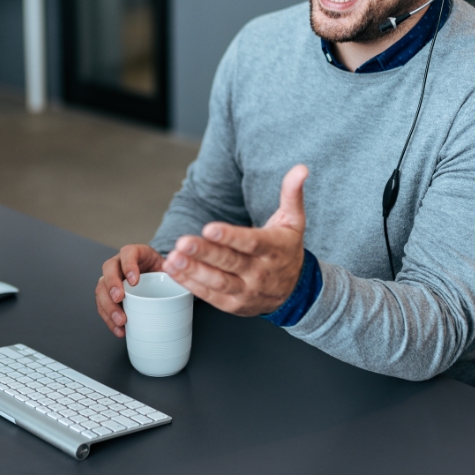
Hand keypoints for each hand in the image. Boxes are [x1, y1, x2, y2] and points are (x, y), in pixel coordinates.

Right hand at [95, 243, 165, 336]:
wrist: (157, 280)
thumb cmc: (162, 272)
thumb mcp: (169, 268)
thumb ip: (173, 274)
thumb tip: (182, 288)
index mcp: (135, 253)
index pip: (128, 252)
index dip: (128, 265)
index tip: (134, 281)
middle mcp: (119, 263)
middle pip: (109, 269)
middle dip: (112, 285)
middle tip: (120, 299)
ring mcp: (112, 279)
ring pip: (101, 288)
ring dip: (108, 306)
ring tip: (121, 320)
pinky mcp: (109, 295)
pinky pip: (103, 305)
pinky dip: (109, 319)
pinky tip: (119, 329)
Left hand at [162, 164, 308, 316]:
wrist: (295, 291)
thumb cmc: (287, 250)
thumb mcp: (294, 221)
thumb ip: (292, 193)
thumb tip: (300, 169)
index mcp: (274, 249)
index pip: (251, 243)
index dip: (230, 236)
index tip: (209, 228)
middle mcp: (260, 272)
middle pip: (230, 263)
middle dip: (205, 253)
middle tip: (183, 242)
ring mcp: (246, 291)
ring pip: (218, 282)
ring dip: (193, 271)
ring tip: (174, 258)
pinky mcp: (234, 305)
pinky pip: (209, 295)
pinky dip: (190, 283)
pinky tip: (174, 270)